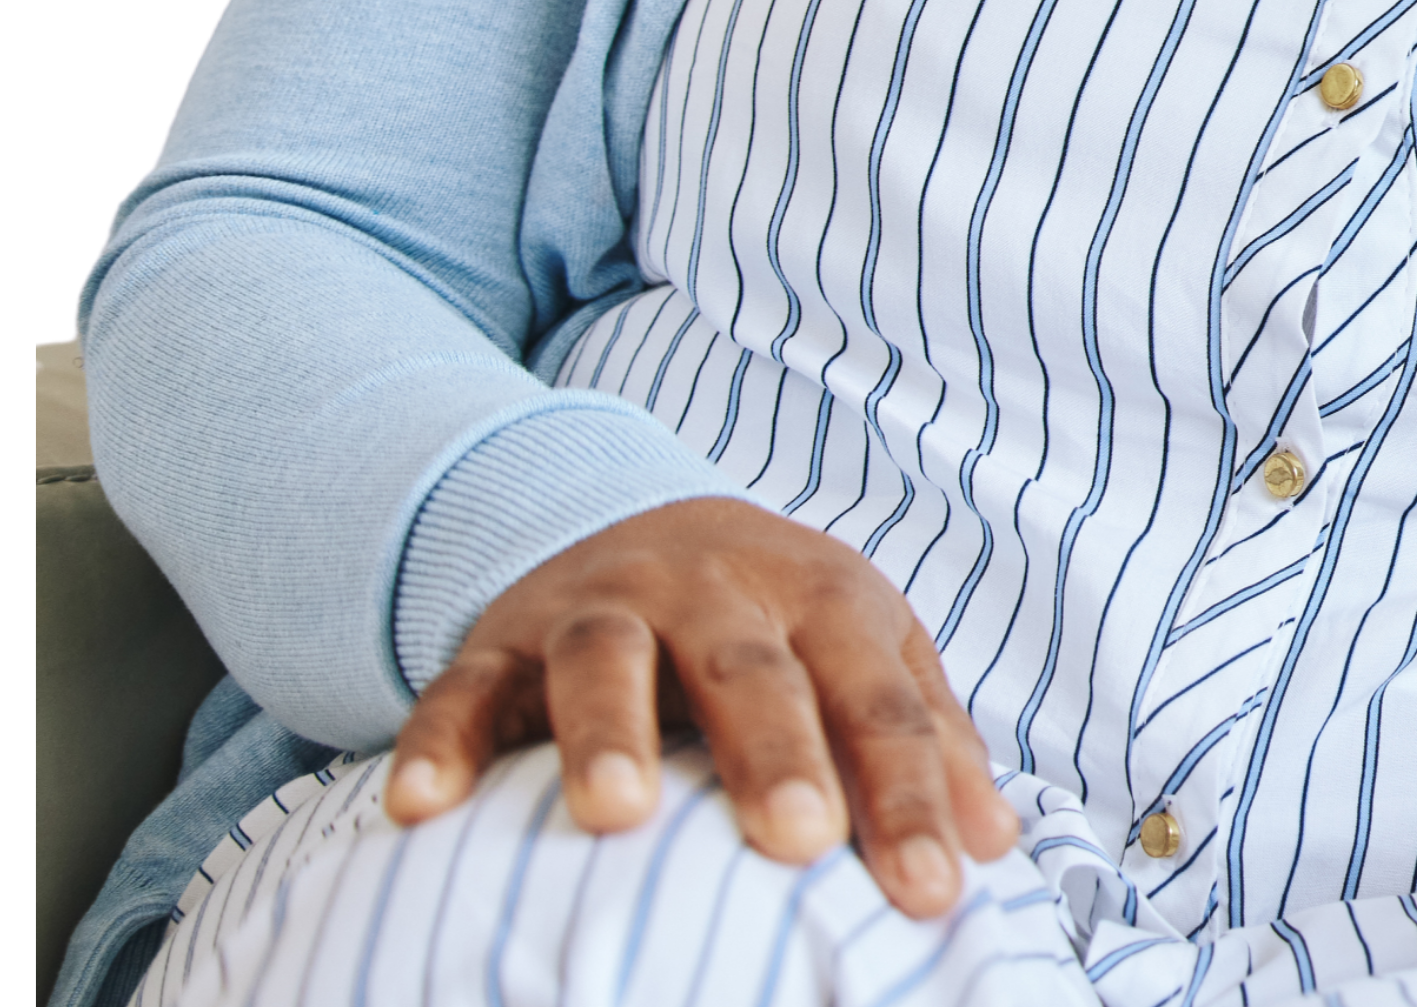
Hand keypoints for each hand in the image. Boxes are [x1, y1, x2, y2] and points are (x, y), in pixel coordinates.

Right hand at [372, 493, 1028, 921]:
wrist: (648, 525)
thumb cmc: (781, 628)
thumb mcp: (864, 658)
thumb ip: (927, 743)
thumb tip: (996, 847)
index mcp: (823, 597)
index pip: (879, 701)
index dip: (912, 794)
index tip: (935, 891)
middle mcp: (712, 589)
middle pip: (749, 669)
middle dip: (775, 752)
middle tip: (798, 838)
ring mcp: (599, 606)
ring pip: (603, 660)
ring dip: (608, 733)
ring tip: (618, 815)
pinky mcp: (501, 639)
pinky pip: (461, 687)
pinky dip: (439, 741)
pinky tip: (420, 809)